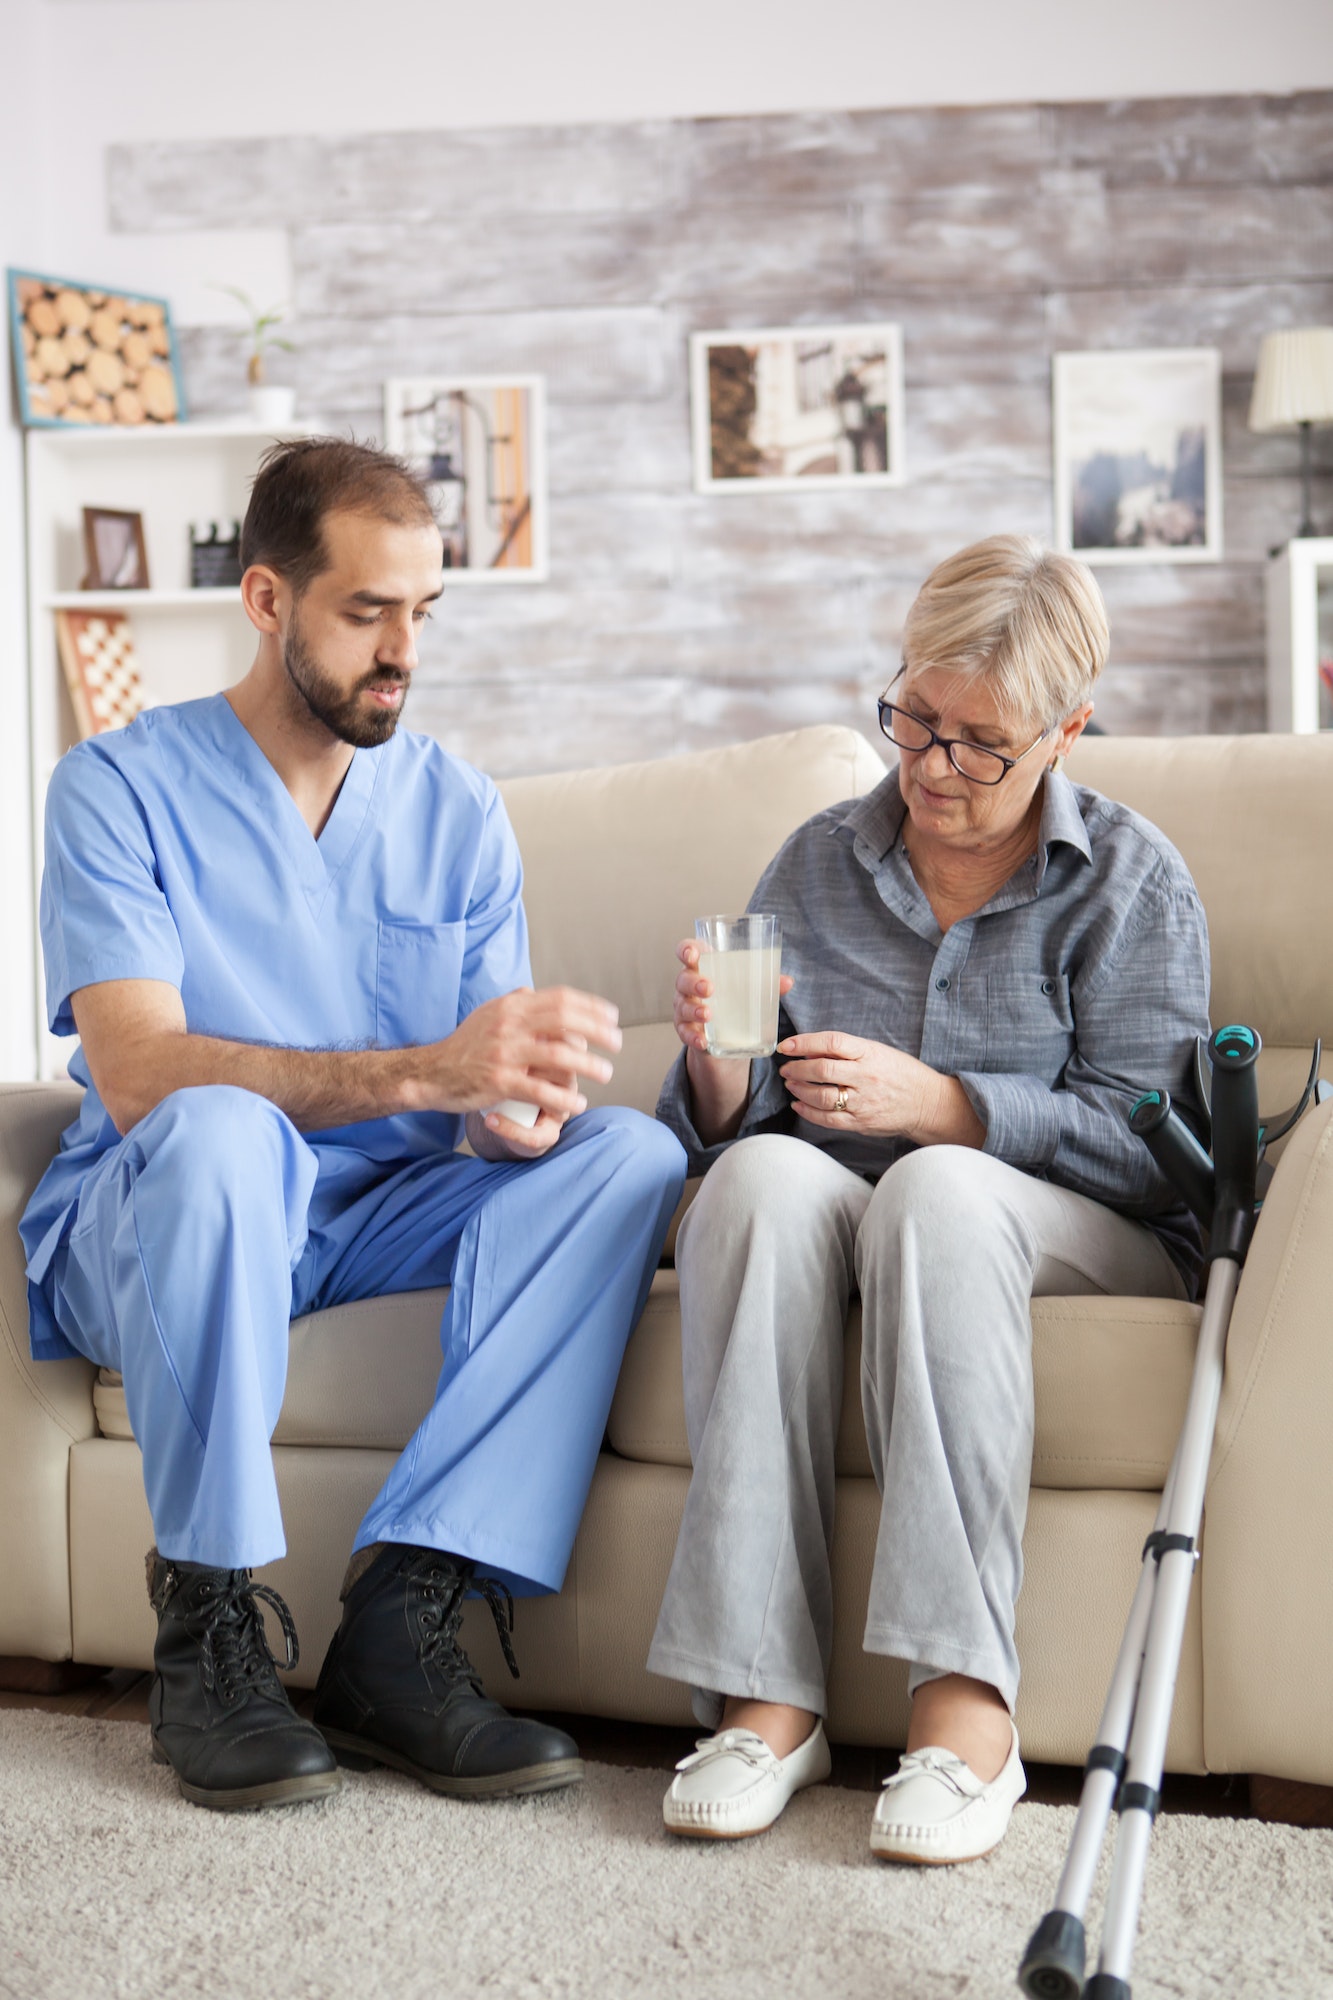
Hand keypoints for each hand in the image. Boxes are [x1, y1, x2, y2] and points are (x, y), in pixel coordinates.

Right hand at [426, 987, 620, 1126]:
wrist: (432, 1072)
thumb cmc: (465, 1045)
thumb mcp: (487, 1014)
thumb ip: (513, 1002)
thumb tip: (535, 990)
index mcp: (511, 1005)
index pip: (561, 998)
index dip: (592, 1006)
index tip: (612, 1017)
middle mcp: (509, 1024)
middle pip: (566, 1020)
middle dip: (599, 1031)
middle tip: (618, 1043)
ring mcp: (505, 1053)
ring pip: (559, 1056)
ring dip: (589, 1065)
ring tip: (606, 1073)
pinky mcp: (499, 1081)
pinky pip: (541, 1090)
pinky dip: (564, 1098)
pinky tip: (578, 1103)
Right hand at [673, 938, 793, 1054]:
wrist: (724, 1036)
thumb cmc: (734, 1000)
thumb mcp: (749, 990)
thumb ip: (766, 984)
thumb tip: (788, 982)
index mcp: (704, 968)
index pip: (688, 951)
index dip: (686, 950)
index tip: (693, 955)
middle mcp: (689, 986)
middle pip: (683, 979)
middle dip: (694, 982)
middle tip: (709, 988)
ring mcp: (684, 1008)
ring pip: (682, 1006)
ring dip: (694, 1010)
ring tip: (708, 1015)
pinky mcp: (686, 1030)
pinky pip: (684, 1033)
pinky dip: (692, 1037)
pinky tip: (702, 1041)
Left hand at [777, 1031, 983, 1147]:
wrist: (926, 1102)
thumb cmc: (900, 1073)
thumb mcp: (877, 1051)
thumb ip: (846, 1051)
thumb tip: (811, 1052)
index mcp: (870, 1053)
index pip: (831, 1042)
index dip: (804, 1042)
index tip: (786, 1045)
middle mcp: (866, 1077)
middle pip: (822, 1071)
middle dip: (797, 1069)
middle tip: (786, 1068)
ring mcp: (863, 1102)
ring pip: (821, 1097)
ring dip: (800, 1090)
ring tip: (791, 1084)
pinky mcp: (860, 1122)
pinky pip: (828, 1119)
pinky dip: (808, 1112)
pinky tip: (799, 1104)